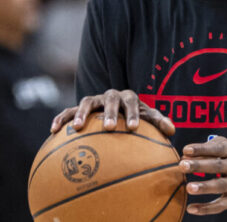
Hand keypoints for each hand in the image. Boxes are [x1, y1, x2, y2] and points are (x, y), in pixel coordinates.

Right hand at [49, 89, 174, 135]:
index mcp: (128, 98)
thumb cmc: (134, 118)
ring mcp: (94, 101)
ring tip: (76, 127)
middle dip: (109, 112)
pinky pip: (67, 111)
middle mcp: (110, 96)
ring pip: (86, 102)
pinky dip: (61, 118)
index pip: (132, 102)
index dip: (133, 114)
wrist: (116, 111)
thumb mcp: (147, 119)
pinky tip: (53, 131)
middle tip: (109, 127)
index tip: (134, 128)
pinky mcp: (78, 108)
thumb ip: (158, 123)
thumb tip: (173, 131)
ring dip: (81, 113)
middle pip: (110, 100)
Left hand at [179, 136, 226, 215]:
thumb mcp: (225, 148)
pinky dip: (205, 208)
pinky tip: (191, 208)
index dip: (201, 149)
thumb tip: (185, 156)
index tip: (186, 150)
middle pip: (217, 166)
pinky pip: (219, 205)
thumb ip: (206, 148)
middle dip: (199, 166)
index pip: (217, 149)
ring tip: (189, 188)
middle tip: (182, 165)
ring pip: (220, 186)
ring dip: (204, 187)